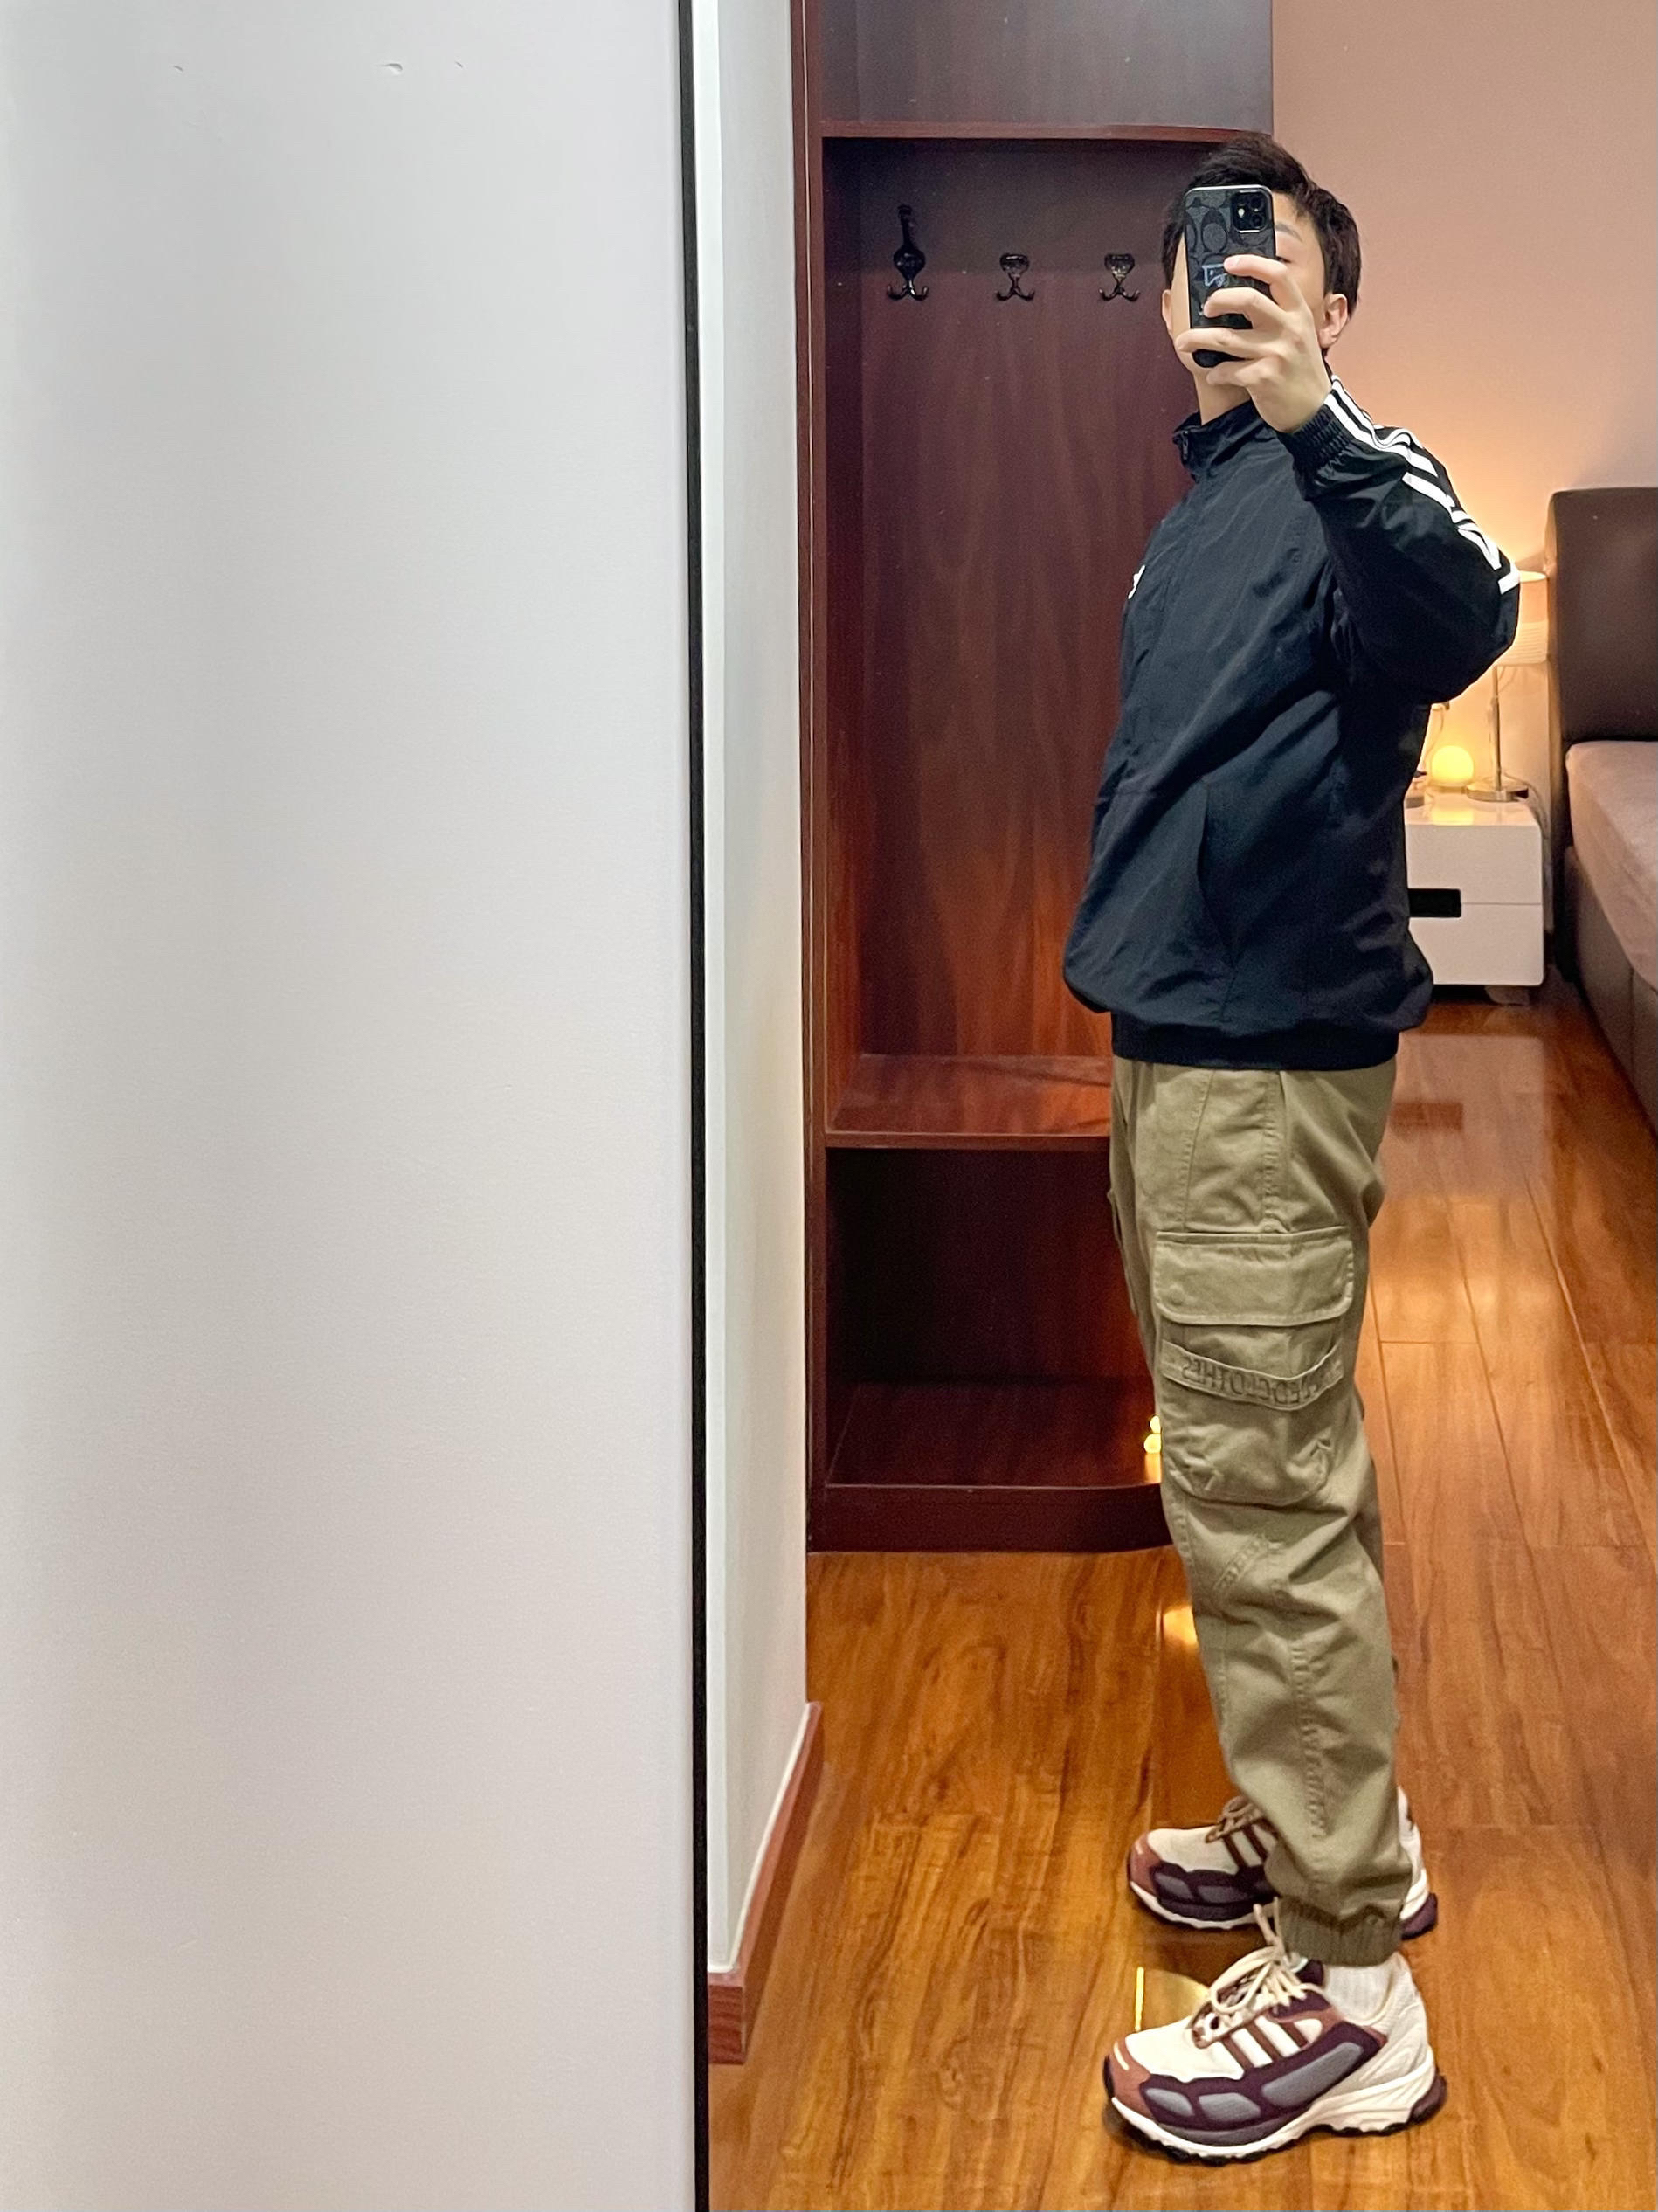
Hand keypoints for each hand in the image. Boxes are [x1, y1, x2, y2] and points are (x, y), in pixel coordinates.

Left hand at [1172, 253, 1330, 433]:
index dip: (1252, 264)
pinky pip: (1228, 371)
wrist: (1314, 409)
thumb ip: (1278, 315)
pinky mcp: (1264, 378)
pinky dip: (1215, 374)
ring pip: (1227, 338)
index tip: (1228, 263)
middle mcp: (1289, 328)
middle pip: (1248, 300)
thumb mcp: (1299, 334)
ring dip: (1199, 339)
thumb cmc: (1299, 369)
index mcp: (1298, 312)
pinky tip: (1214, 375)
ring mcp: (1277, 353)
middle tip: (1205, 307)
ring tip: (1182, 342)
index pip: (1278, 276)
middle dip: (1219, 300)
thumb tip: (1237, 299)